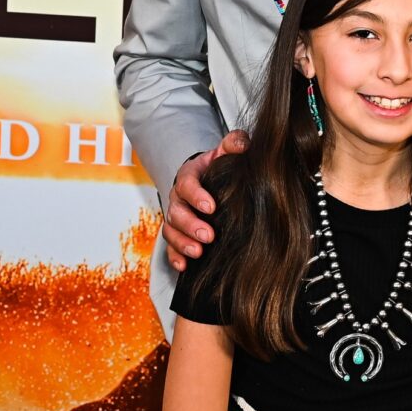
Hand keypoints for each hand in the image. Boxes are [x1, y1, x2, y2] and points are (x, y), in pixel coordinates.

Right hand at [163, 131, 247, 271]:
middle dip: (191, 225)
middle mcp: (177, 198)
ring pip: (171, 231)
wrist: (205, 179)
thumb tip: (242, 143)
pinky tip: (184, 267)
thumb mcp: (223, 153)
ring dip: (182, 243)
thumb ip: (233, 144)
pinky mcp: (176, 233)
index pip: (187, 185)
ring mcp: (175, 217)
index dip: (197, 196)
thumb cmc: (216, 168)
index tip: (211, 207)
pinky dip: (175, 257)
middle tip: (208, 236)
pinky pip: (169, 247)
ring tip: (198, 253)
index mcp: (188, 177)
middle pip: (177, 212)